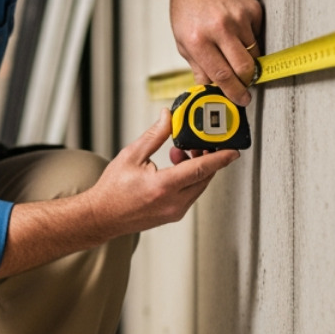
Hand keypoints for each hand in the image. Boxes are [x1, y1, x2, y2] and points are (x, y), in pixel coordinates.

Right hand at [0, 112, 238, 277]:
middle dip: (208, 158)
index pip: (201, 169)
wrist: (101, 216)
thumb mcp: (132, 156)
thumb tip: (168, 117)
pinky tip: (176, 167)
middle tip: (202, 142)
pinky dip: (189, 179)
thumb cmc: (112, 191)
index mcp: (163, 187)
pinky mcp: (173, 215)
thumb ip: (154, 136)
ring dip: (197, 168)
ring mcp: (174, 211)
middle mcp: (173, 202)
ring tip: (181, 153)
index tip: (233, 150)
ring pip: (199, 186)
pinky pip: (190, 194)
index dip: (220, 158)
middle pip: (204, 177)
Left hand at [168, 0, 262, 104]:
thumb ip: (198, 67)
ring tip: (232, 50)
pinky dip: (249, 40)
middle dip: (246, 81)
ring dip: (246, 59)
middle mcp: (219, 28)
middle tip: (244, 85)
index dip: (234, 91)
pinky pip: (257, 36)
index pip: (221, 74)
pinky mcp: (252, 9)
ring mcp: (238, 17)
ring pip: (253, 53)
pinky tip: (235, 30)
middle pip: (244, 67)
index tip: (242, 100)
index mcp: (198, 39)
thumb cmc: (188, 9)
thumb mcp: (183, 41)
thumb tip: (211, 90)